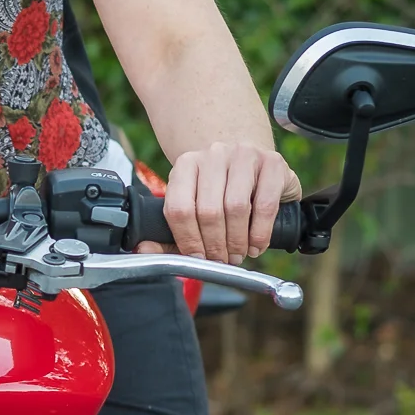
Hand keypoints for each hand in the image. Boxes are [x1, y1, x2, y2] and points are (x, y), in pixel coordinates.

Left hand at [142, 142, 300, 263]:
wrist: (251, 157)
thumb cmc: (219, 188)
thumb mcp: (192, 204)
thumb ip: (168, 233)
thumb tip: (143, 251)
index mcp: (186, 165)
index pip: (179, 208)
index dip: (187, 240)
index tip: (197, 258)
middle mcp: (213, 155)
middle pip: (208, 211)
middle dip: (214, 245)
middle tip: (221, 260)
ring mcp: (244, 155)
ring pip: (236, 208)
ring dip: (237, 241)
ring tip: (238, 254)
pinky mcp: (272, 162)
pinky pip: (264, 205)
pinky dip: (259, 233)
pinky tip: (256, 244)